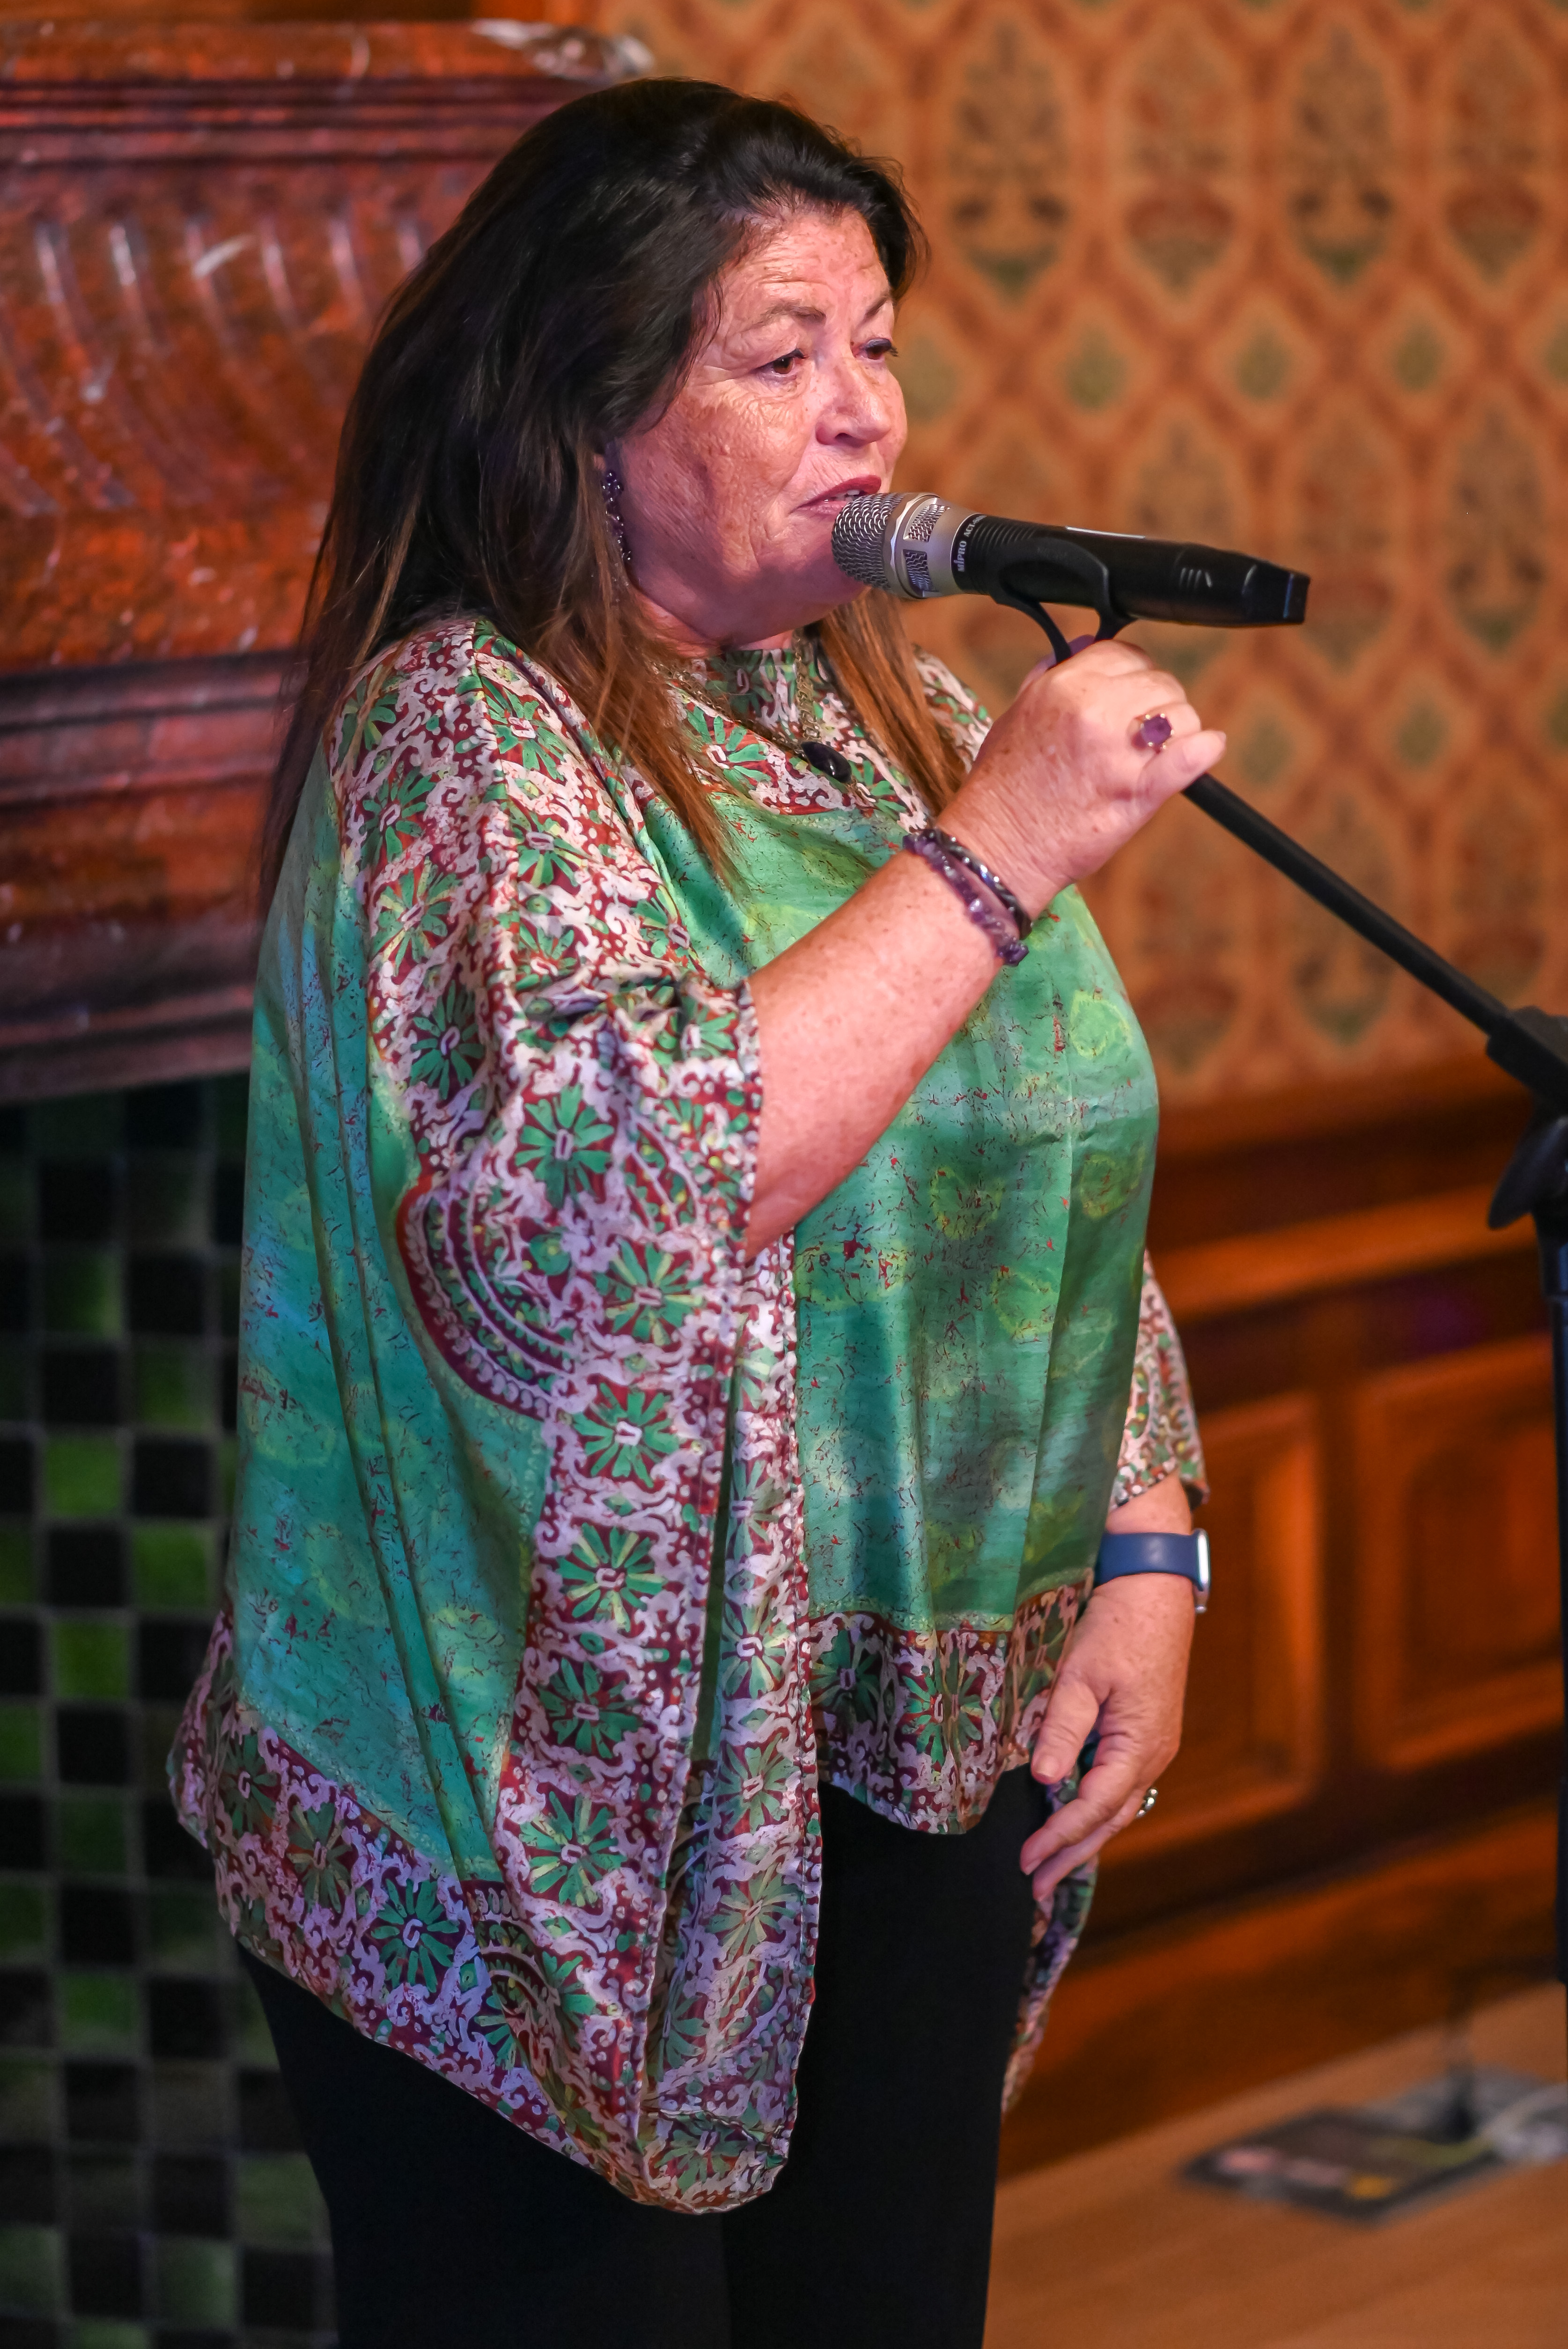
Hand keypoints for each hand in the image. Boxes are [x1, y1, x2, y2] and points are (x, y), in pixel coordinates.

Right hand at [941, 639, 1226, 918]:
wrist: (998, 846)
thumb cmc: (1004, 787)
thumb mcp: (1016, 713)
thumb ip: (1050, 673)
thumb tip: (1083, 644)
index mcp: (1064, 688)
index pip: (1124, 654)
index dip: (1133, 672)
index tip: (1130, 693)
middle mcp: (1094, 713)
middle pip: (1160, 682)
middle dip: (1158, 701)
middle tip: (1143, 729)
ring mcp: (1119, 753)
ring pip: (1182, 716)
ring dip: (1179, 730)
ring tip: (1159, 749)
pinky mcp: (1138, 793)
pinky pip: (1191, 758)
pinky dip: (1205, 751)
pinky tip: (1206, 750)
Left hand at [1021, 1570, 1194, 1902]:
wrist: (1152, 1589)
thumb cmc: (1116, 1625)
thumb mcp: (1083, 1672)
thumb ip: (1064, 1727)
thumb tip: (1047, 1781)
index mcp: (1140, 1744)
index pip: (1095, 1807)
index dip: (1060, 1838)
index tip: (1027, 1861)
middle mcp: (1153, 1754)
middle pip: (1111, 1820)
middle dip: (1073, 1855)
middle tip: (1036, 1888)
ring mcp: (1153, 1745)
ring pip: (1118, 1807)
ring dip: (1085, 1838)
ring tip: (1051, 1869)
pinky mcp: (1145, 1732)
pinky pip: (1120, 1785)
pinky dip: (1096, 1810)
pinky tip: (1074, 1819)